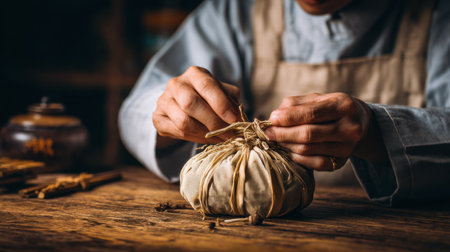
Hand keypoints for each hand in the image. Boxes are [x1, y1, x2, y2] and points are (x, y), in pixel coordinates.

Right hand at [153, 66, 240, 147]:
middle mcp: (176, 84)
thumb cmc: (207, 98)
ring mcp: (164, 100)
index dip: (220, 104)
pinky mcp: (157, 117)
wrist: (181, 104)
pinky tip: (205, 138)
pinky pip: (177, 131)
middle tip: (229, 135)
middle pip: (191, 103)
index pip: (207, 85)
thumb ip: (231, 103)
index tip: (234, 120)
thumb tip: (240, 119)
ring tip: (220, 138)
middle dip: (213, 122)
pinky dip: (194, 138)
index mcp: (195, 74)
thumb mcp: (222, 94)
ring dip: (205, 133)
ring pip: (184, 121)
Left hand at [265, 93, 387, 170]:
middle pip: (309, 134)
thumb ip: (296, 104)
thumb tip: (274, 117)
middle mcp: (350, 128)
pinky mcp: (341, 162)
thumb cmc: (331, 108)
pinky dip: (298, 158)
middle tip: (267, 133)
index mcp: (343, 106)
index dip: (288, 118)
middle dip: (283, 134)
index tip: (271, 119)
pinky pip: (314, 164)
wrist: (359, 123)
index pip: (311, 114)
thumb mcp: (318, 98)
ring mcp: (348, 147)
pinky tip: (290, 150)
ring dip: (287, 145)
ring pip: (308, 150)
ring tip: (276, 140)